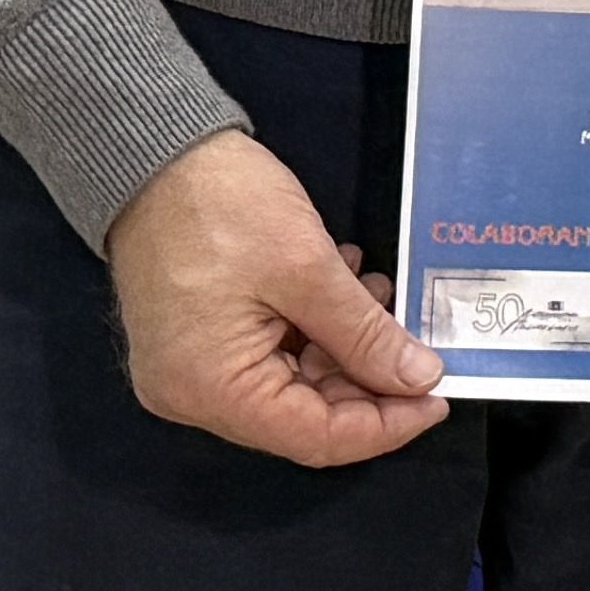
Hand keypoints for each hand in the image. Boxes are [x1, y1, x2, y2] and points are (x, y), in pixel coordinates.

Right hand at [104, 130, 448, 465]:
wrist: (153, 151)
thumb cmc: (216, 203)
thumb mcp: (308, 268)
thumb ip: (366, 335)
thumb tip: (417, 378)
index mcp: (211, 389)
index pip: (316, 438)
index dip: (386, 425)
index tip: (436, 400)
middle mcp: (193, 395)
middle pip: (303, 417)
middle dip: (367, 379)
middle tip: (415, 342)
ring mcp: (189, 369)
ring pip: (290, 385)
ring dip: (343, 347)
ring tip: (377, 293)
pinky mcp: (196, 342)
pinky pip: (266, 356)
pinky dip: (311, 331)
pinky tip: (343, 287)